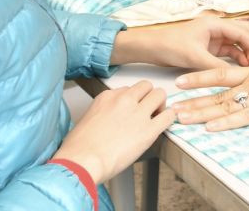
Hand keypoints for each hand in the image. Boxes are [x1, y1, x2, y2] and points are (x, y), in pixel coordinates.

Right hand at [52, 81, 174, 183]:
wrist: (82, 162)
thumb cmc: (78, 149)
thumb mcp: (87, 120)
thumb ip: (103, 114)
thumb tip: (109, 120)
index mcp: (107, 97)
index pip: (127, 89)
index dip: (132, 100)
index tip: (132, 110)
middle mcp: (124, 100)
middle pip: (146, 86)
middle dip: (148, 97)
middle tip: (148, 110)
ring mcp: (138, 113)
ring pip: (159, 94)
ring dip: (160, 105)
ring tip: (156, 117)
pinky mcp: (148, 130)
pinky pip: (169, 116)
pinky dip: (169, 119)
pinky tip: (164, 125)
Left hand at [124, 18, 248, 70]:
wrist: (152, 48)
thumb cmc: (171, 46)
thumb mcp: (195, 58)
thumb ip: (215, 68)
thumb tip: (236, 79)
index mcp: (215, 24)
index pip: (241, 32)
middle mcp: (218, 28)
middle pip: (244, 33)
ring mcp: (215, 37)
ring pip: (239, 42)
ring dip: (247, 52)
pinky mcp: (211, 47)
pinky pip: (230, 50)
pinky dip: (239, 57)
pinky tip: (243, 67)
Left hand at [171, 39, 248, 131]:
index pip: (219, 74)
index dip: (199, 78)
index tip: (180, 82)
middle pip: (216, 93)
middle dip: (193, 101)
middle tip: (173, 107)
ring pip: (224, 105)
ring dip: (202, 112)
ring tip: (181, 118)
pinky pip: (245, 116)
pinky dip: (227, 122)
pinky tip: (211, 127)